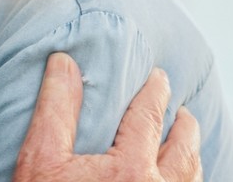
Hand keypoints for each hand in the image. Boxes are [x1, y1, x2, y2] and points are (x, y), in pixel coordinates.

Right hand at [14, 53, 202, 181]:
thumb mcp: (41, 162)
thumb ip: (56, 110)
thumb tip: (65, 62)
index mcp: (131, 170)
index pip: (149, 117)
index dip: (154, 93)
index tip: (159, 78)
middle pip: (183, 150)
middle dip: (184, 126)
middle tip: (182, 111)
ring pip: (192, 180)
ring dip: (191, 157)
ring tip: (186, 145)